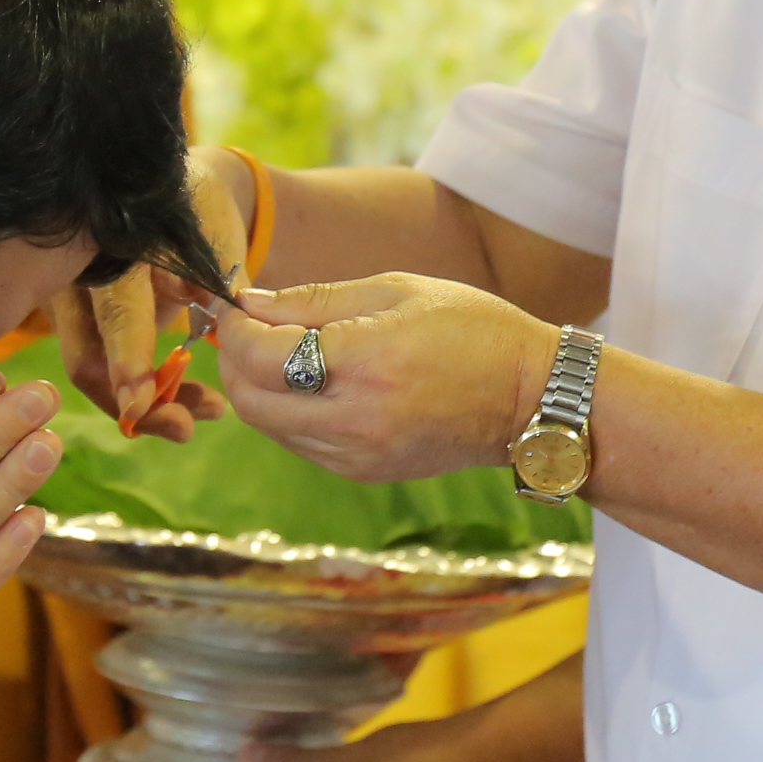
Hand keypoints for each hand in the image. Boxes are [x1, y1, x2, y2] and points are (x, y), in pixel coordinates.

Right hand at [53, 140, 247, 440]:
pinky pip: (104, 372)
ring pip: (94, 374)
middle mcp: (74, 274)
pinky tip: (192, 402)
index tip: (140, 404)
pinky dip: (145, 393)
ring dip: (148, 405)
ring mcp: (70, 304)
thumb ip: (219, 280)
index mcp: (109, 241)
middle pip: (87, 360)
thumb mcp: (213, 235)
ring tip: (208, 410)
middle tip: (188, 428)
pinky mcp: (79, 326)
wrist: (173, 192)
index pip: (115, 309)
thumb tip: (234, 326)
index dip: (128, 359)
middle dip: (137, 406)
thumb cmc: (196, 207)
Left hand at [202, 274, 551, 484]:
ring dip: (255, 388)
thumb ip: (313, 300)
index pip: (260, 354)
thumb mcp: (396, 290)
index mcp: (366, 360)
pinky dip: (287, 412)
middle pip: (250, 398)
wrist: (530, 399)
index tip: (234, 305)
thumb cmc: (471, 329)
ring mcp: (358, 453)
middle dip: (232, 360)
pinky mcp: (364, 472)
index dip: (234, 327)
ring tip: (275, 352)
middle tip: (244, 329)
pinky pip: (299, 443)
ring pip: (267, 425)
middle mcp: (356, 416)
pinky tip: (309, 383)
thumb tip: (250, 303)